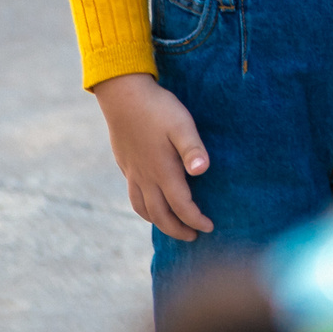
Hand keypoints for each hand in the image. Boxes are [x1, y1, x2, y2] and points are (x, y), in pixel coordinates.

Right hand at [95, 73, 214, 241]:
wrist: (123, 95)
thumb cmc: (158, 108)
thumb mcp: (182, 124)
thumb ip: (192, 148)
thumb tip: (203, 171)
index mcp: (162, 171)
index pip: (181, 206)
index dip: (195, 220)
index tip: (209, 227)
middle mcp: (145, 177)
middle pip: (160, 215)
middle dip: (177, 229)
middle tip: (193, 236)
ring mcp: (133, 172)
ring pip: (143, 208)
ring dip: (158, 222)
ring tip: (172, 226)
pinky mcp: (125, 165)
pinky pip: (134, 196)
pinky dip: (144, 208)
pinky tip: (150, 203)